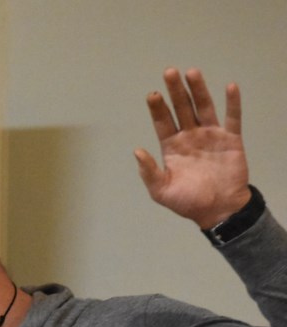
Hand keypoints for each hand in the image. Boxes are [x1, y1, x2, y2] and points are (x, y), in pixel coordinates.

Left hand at [134, 67, 251, 228]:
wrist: (218, 211)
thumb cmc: (188, 202)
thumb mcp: (161, 191)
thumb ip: (149, 172)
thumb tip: (137, 151)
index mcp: (172, 147)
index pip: (163, 122)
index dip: (157, 108)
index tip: (153, 94)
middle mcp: (190, 137)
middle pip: (181, 108)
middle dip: (175, 91)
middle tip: (169, 72)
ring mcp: (210, 136)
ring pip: (203, 107)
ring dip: (198, 90)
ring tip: (191, 72)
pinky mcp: (231, 139)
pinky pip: (232, 117)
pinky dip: (232, 102)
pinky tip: (229, 86)